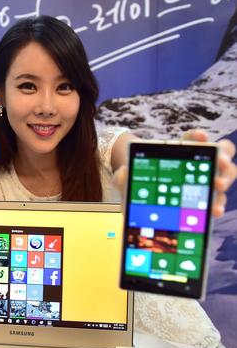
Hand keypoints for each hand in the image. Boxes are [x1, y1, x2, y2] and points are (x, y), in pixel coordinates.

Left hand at [113, 129, 236, 216]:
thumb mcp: (129, 178)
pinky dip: (218, 204)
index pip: (192, 138)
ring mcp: (207, 180)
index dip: (197, 136)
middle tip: (219, 161)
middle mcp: (199, 162)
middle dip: (222, 155)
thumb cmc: (141, 182)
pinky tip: (214, 211)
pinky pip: (218, 199)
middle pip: (221, 152)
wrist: (144, 199)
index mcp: (180, 150)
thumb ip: (122, 176)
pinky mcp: (208, 198)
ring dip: (225, 179)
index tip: (202, 137)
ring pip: (226, 174)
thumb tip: (122, 173)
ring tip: (217, 185)